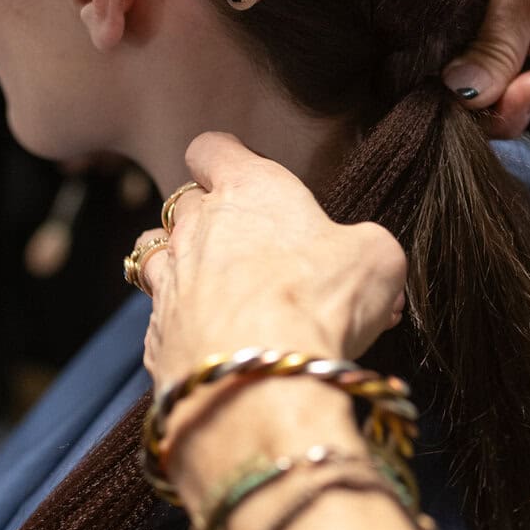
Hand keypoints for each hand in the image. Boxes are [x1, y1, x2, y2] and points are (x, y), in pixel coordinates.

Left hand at [135, 134, 405, 495]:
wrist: (261, 382)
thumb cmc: (319, 301)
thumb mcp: (376, 259)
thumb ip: (365, 247)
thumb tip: (365, 259)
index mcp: (248, 189)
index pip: (212, 148)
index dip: (226, 158)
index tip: (243, 173)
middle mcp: (197, 226)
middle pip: (184, 203)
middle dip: (208, 216)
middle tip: (247, 243)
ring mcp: (169, 280)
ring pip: (153, 252)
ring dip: (180, 262)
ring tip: (211, 285)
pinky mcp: (156, 334)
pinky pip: (160, 316)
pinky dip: (181, 322)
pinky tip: (210, 341)